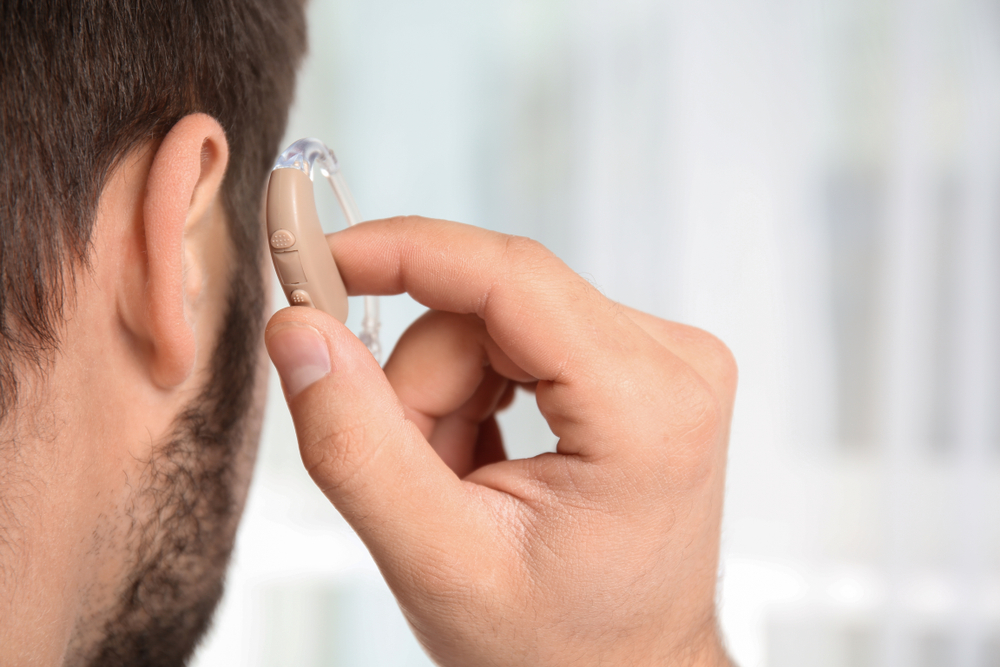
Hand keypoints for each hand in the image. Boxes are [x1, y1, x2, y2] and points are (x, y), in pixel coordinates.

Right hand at [265, 218, 736, 666]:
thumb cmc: (553, 647)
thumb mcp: (438, 563)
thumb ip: (357, 446)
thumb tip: (298, 331)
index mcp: (646, 407)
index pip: (510, 275)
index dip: (402, 253)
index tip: (315, 261)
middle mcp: (674, 361)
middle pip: (490, 308)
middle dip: (421, 384)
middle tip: (412, 471)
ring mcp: (664, 358)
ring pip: (494, 321)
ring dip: (444, 396)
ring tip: (457, 486)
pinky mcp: (638, 364)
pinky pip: (518, 336)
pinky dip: (474, 395)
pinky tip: (484, 464)